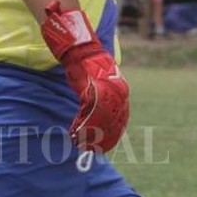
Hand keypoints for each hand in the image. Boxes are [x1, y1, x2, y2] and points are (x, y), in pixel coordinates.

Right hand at [40, 1, 128, 152]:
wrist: (79, 46)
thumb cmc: (85, 65)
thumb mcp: (97, 84)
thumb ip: (100, 99)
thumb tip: (98, 116)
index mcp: (121, 90)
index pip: (121, 118)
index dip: (113, 134)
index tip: (104, 147)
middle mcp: (117, 90)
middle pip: (113, 121)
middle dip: (101, 138)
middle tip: (92, 149)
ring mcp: (105, 89)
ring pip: (101, 119)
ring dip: (90, 134)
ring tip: (81, 143)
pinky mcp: (91, 87)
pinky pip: (89, 112)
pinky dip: (82, 124)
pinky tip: (75, 132)